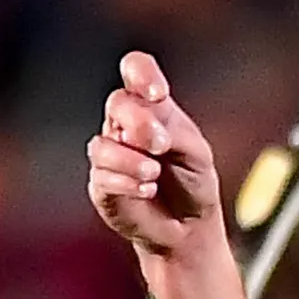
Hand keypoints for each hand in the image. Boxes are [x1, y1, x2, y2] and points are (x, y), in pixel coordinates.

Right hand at [87, 50, 223, 258]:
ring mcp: (110, 153)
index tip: (158, 93)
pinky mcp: (102, 184)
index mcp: (151, 108)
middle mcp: (125, 125)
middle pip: (117, 103)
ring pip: (103, 144)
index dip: (141, 73)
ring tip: (154, 173)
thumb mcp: (196, 151)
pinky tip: (147, 189)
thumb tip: (142, 130)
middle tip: (161, 144)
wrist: (189, 228)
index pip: (136, 70)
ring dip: (131, 158)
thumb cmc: (193, 182)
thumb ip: (172, 130)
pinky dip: (127, 181)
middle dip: (139, 121)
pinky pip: (102, 175)